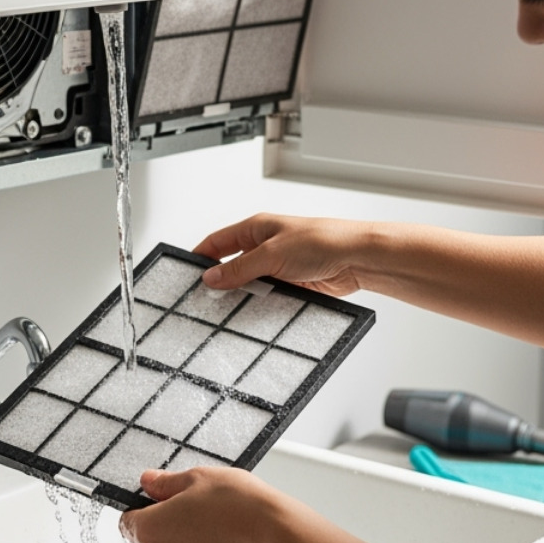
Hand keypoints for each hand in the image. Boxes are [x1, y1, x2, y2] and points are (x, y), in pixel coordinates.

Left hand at [118, 467, 302, 542]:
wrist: (277, 536)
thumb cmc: (239, 506)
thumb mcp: (198, 478)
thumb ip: (166, 483)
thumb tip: (149, 482)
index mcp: (152, 531)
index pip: (127, 523)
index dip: (140, 508)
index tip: (157, 500)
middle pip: (155, 539)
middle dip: (170, 523)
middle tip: (198, 504)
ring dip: (191, 540)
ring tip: (219, 521)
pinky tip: (230, 538)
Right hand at [194, 214, 374, 294]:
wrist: (356, 259)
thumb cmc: (322, 240)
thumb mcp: (271, 254)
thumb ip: (240, 268)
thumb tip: (212, 277)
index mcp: (256, 228)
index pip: (218, 241)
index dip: (201, 256)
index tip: (187, 275)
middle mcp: (265, 246)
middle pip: (232, 265)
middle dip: (220, 281)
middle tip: (204, 299)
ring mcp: (278, 267)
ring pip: (250, 284)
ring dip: (243, 295)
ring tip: (229, 310)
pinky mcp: (291, 285)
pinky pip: (267, 297)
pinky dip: (260, 305)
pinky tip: (254, 314)